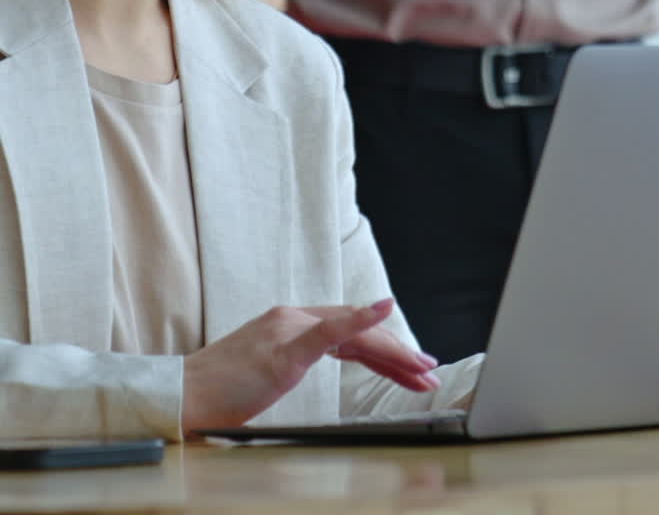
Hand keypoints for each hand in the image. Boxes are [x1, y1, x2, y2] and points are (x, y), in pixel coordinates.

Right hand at [181, 298, 439, 434]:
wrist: (181, 397)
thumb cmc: (217, 394)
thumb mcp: (264, 376)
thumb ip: (291, 366)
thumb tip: (312, 377)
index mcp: (289, 325)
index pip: (349, 334)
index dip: (384, 350)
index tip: (412, 369)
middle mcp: (292, 318)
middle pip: (358, 333)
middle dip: (397, 353)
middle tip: (428, 372)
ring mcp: (288, 329)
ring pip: (354, 334)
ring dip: (392, 351)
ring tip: (421, 367)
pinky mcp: (284, 347)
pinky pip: (330, 330)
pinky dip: (359, 319)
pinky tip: (383, 310)